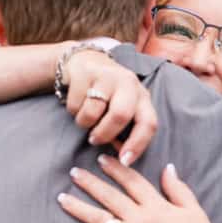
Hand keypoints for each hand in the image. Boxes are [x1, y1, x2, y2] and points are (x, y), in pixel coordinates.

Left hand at [58, 154, 221, 222]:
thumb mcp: (194, 210)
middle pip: (110, 196)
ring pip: (100, 221)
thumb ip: (178, 188)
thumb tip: (167, 167)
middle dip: (90, 183)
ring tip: (62, 199)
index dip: (115, 168)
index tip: (101, 159)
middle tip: (73, 173)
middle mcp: (141, 220)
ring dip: (79, 209)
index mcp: (157, 206)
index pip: (131, 181)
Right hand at [62, 48, 156, 164]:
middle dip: (104, 133)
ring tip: (86, 117)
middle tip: (94, 140)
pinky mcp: (85, 73)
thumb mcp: (123, 108)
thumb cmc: (109, 93)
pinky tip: (78, 102)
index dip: (138, 145)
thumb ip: (125, 130)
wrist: (86, 61)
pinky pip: (75, 104)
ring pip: (92, 112)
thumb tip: (122, 155)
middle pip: (120, 115)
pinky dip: (73, 111)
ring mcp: (107, 76)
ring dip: (84, 123)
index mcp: (142, 96)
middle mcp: (128, 83)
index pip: (148, 122)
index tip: (124, 161)